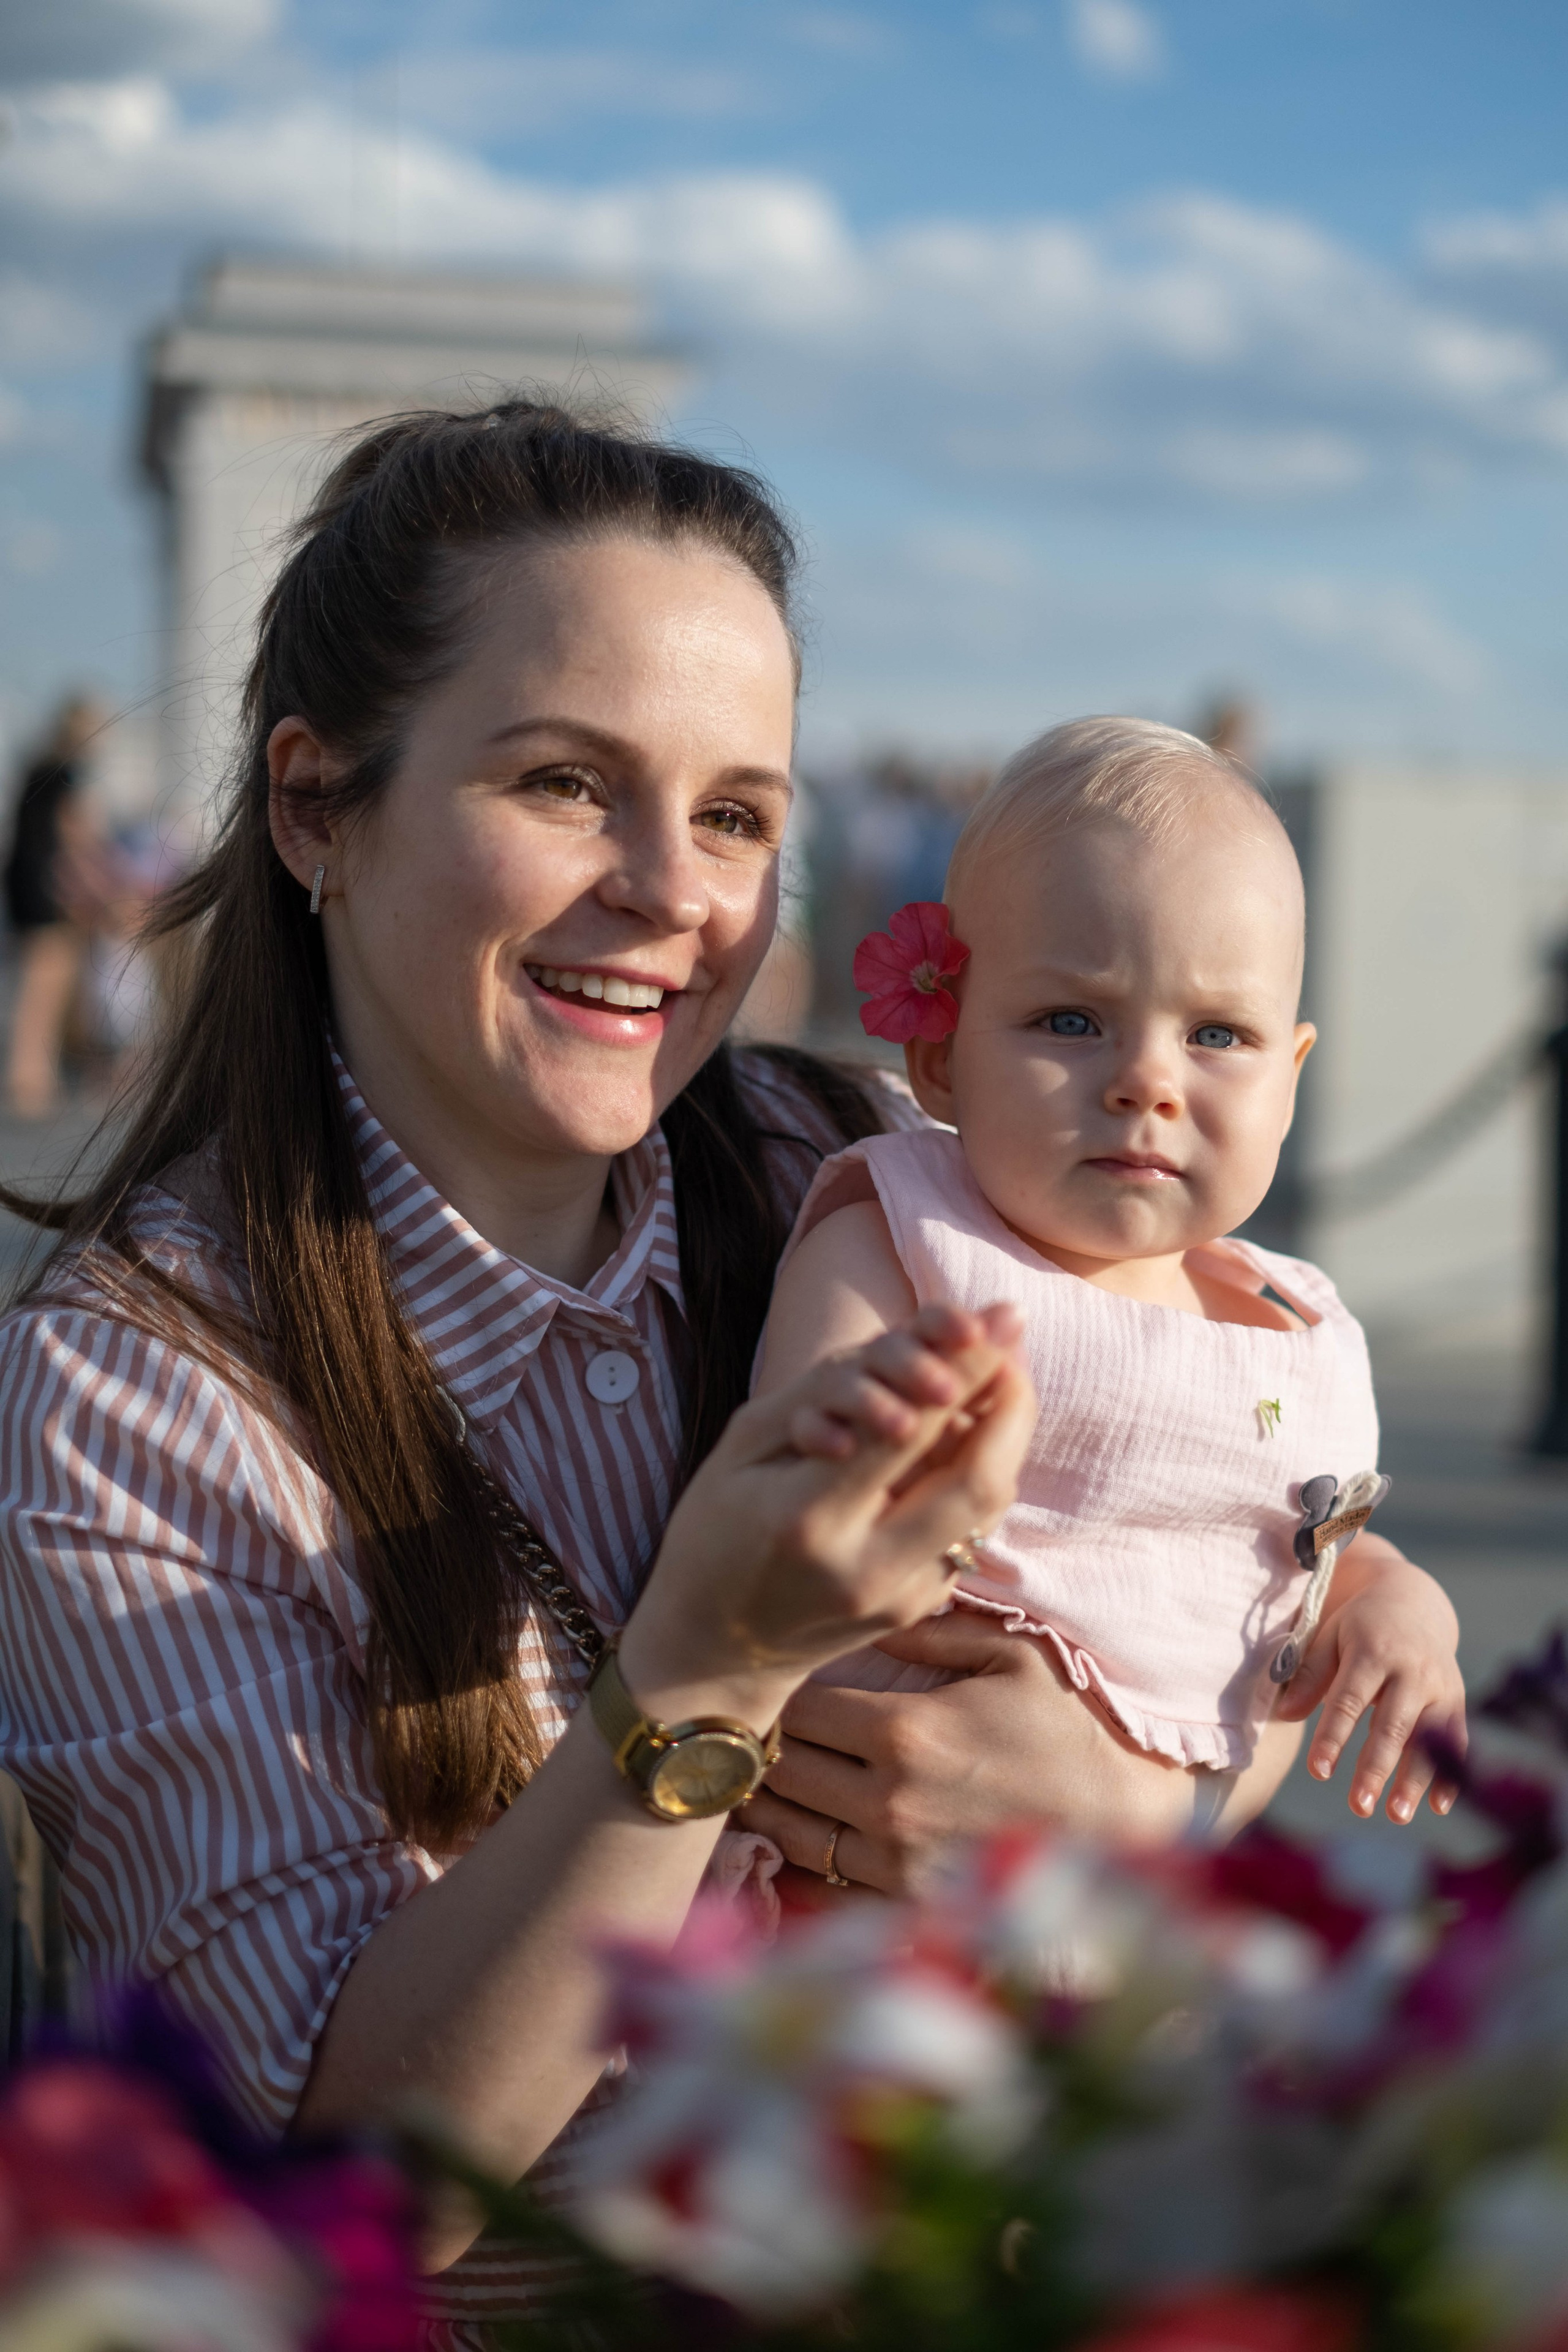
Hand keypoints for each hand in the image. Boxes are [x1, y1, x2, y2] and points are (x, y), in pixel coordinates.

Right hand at [620, 1303, 1033, 1725]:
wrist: (713, 1653)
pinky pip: (971, 1524)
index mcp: (808, 1518)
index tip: (999, 1315)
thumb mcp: (744, 1447)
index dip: (965, 1368)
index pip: (909, 1431)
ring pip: (988, 1502)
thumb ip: (827, 1394)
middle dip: (1007, 1395)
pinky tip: (965, 1427)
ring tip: (997, 1368)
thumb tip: (917, 1348)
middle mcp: (869, 1566)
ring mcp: (904, 1597)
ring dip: (1003, 1427)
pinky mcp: (923, 1607)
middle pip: (978, 1477)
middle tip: (1011, 1333)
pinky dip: (978, 1465)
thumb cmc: (712, 1533)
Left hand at [736, 1611, 1196, 1897]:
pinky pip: (818, 1882)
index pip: (797, 1708)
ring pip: (786, 1830)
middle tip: (757, 1725)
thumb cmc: (1067, 1730)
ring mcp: (892, 1862)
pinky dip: (794, 1857)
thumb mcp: (1010, 1656)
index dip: (778, 1692)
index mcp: (903, 1733)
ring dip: (767, 1801)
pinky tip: (796, 1831)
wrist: (1121, 1825)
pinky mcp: (903, 1905)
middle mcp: (885, 1802)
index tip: (776, 1681)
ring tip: (762, 1775)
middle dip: (762, 1745)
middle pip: (779, 1770)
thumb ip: (929, 1630)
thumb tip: (866, 1610)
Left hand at [1273, 1545, 1464, 1821]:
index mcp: (1373, 1650)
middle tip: (1359, 1808)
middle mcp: (1412, 1670)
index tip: (1318, 1771)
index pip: (1349, 1700)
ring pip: (1429, 1740)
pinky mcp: (1457, 1700)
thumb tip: (1284, 1716)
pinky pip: (1458, 1741)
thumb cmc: (1359, 1627)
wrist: (1413, 1601)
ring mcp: (1440, 1686)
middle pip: (1392, 1726)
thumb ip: (1309, 1675)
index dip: (1333, 1736)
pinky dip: (1450, 1774)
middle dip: (1376, 1769)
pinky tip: (1438, 1807)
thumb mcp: (1329, 1637)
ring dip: (1414, 1781)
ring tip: (1396, 1816)